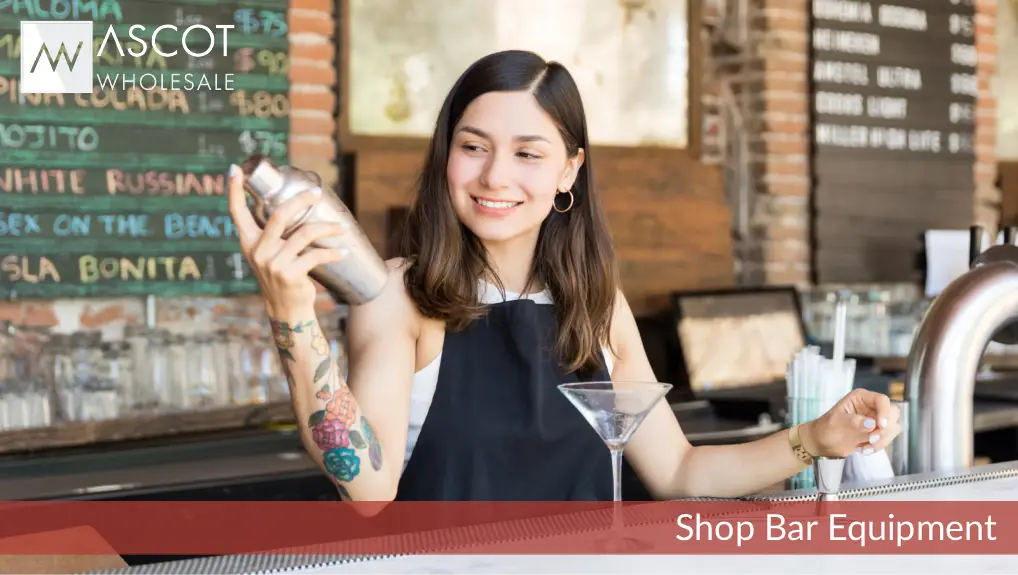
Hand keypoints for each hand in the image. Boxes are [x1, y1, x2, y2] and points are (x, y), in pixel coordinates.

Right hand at [227, 166, 347, 316]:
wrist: (287, 310)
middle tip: (317, 192)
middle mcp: (258, 251)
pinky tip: (343, 252)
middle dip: (301, 199)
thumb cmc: (281, 277)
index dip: (234, 191)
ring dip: (328, 228)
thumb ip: (272, 235)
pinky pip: (317, 255)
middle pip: (280, 214)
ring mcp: (274, 263)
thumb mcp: (269, 255)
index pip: (237, 213)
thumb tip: (291, 205)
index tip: (235, 169)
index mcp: (248, 243)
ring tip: (342, 228)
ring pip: (305, 233)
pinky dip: (334, 253)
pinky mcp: (291, 274)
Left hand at [801, 388, 901, 457]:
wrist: (822, 443)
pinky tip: (864, 450)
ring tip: (864, 446)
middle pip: (893, 413)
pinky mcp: (877, 432)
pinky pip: (888, 438)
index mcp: (861, 398)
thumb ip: (854, 423)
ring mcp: (876, 419)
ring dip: (882, 439)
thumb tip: (872, 424)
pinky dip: (879, 446)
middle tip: (871, 439)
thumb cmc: (825, 429)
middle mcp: (871, 406)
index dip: (884, 412)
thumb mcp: (836, 423)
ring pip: (893, 427)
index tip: (880, 426)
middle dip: (885, 429)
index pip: (882, 400)